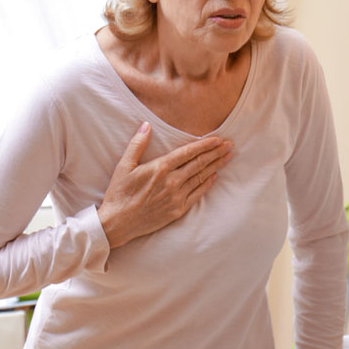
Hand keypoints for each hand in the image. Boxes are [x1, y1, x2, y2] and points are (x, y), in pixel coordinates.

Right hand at [98, 121, 233, 247]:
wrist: (118, 223)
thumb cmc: (119, 193)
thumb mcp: (124, 166)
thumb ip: (137, 144)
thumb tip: (146, 125)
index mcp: (159, 168)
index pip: (188, 152)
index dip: (205, 145)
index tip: (218, 139)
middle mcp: (171, 182)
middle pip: (199, 164)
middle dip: (216, 153)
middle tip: (230, 145)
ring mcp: (176, 197)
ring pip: (201, 178)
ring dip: (216, 166)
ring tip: (227, 157)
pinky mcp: (177, 210)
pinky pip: (197, 194)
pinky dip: (207, 184)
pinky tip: (215, 176)